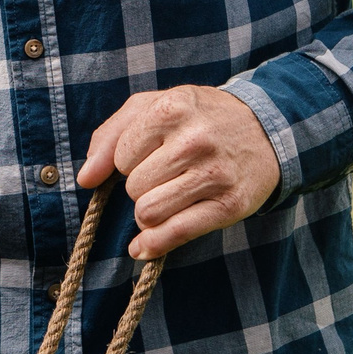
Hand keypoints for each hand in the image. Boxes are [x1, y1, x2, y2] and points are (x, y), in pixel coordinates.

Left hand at [78, 86, 279, 259]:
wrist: (267, 128)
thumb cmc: (199, 117)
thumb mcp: (154, 106)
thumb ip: (110, 136)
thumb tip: (85, 178)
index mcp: (172, 109)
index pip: (121, 156)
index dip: (127, 162)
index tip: (147, 156)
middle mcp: (194, 140)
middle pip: (134, 187)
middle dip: (140, 187)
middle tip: (162, 177)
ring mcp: (214, 174)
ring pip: (148, 212)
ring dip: (148, 213)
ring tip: (163, 200)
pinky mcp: (230, 205)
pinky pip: (177, 233)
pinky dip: (154, 245)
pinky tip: (143, 246)